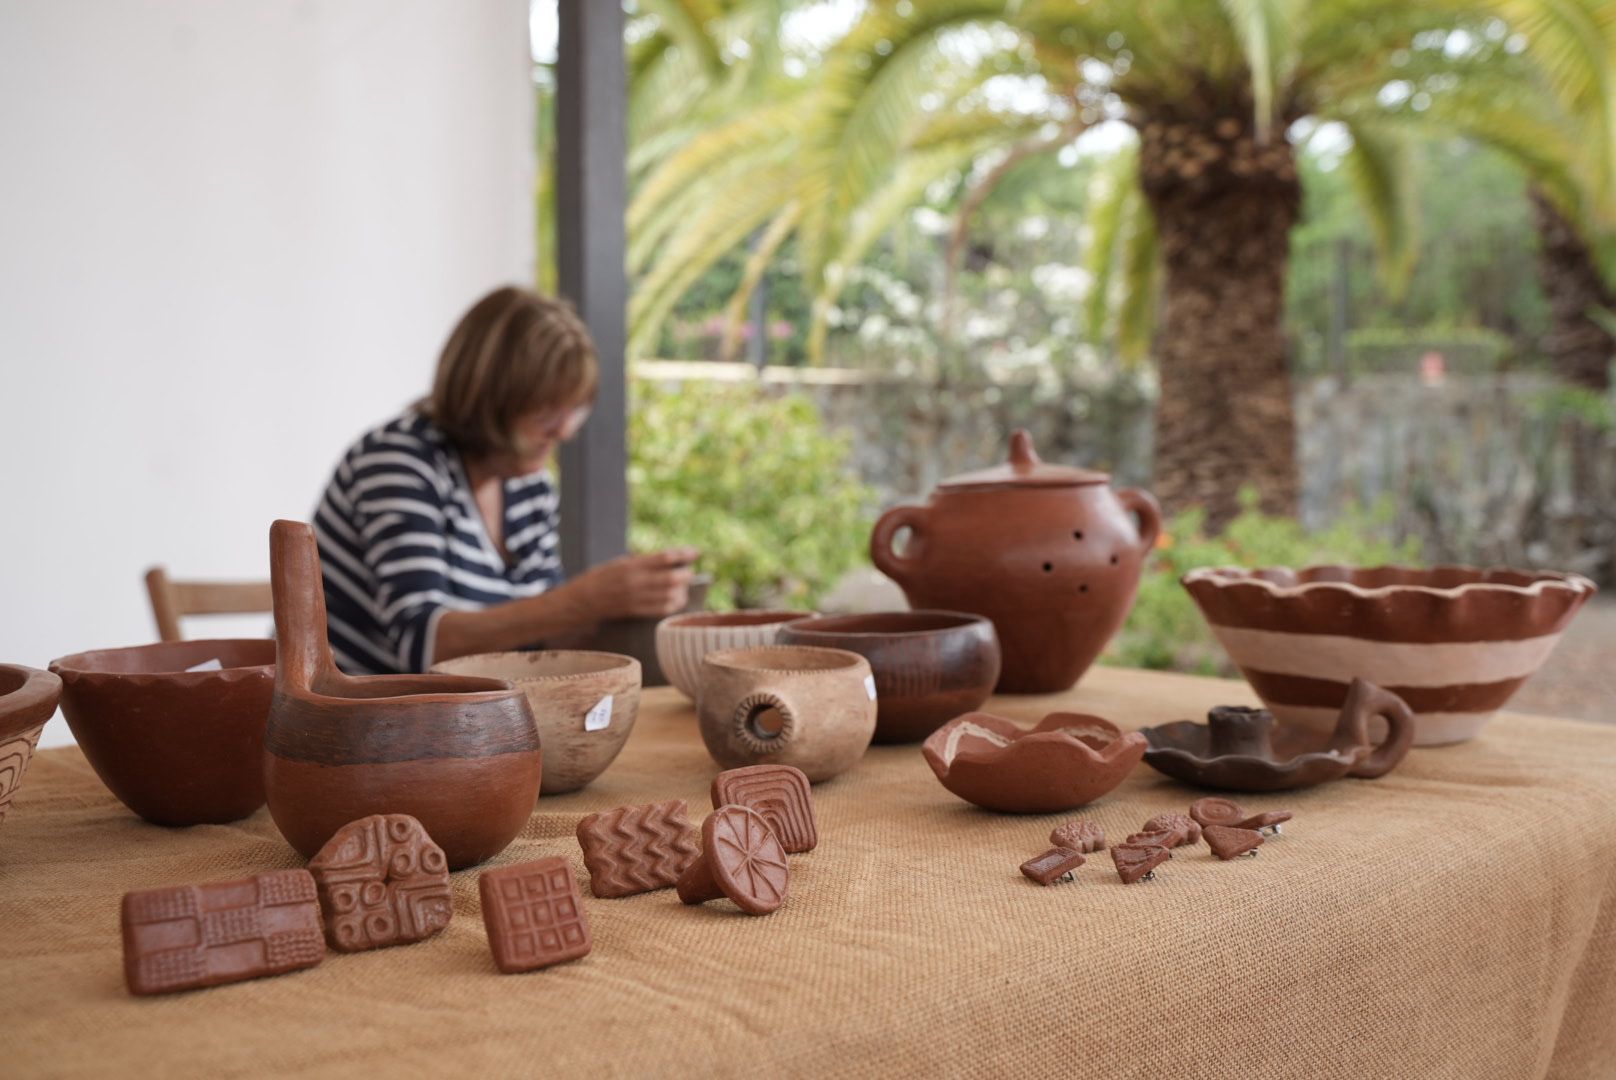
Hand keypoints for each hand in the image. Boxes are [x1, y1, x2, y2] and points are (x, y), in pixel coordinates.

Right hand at [574, 548, 698, 619]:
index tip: (695, 552)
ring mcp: (635, 598)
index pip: (664, 557)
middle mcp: (635, 581)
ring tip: (684, 587)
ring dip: (681, 591)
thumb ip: (643, 563)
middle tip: (690, 572)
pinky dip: (673, 604)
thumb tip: (669, 562)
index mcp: (631, 565)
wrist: (582, 600)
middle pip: (670, 578)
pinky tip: (677, 600)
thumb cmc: (602, 578)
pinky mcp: (635, 611)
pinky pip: (660, 609)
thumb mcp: (620, 563)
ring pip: (668, 595)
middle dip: (685, 575)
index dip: (683, 554)